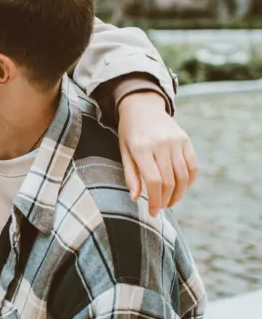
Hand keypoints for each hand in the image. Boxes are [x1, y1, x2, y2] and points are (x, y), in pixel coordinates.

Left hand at [118, 91, 198, 215]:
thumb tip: (135, 198)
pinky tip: (182, 188)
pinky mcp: (186, 140)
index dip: (155, 200)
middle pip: (169, 181)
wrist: (142, 106)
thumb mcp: (124, 151)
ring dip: (179, 194)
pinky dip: (189, 181)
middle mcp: (161, 145)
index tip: (153, 212)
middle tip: (160, 208)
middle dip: (165, 200)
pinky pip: (193, 166)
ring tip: (170, 201)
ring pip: (183, 176)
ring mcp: (176, 142)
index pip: (154, 181)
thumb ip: (131, 175)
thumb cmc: (130, 132)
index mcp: (141, 148)